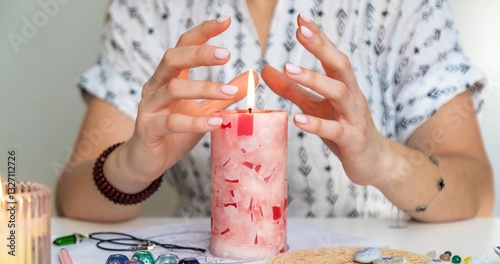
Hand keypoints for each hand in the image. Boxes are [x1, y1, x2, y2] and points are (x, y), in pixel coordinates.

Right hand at [124, 16, 248, 182]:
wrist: (146, 161)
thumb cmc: (174, 133)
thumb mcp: (203, 110)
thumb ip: (224, 95)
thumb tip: (252, 78)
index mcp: (169, 77)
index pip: (183, 46)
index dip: (202, 32)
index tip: (225, 21)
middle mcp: (156, 86)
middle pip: (173, 58)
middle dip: (199, 53)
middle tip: (226, 54)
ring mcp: (150, 106)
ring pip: (174, 88)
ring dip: (204, 88)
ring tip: (230, 93)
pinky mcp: (149, 129)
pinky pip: (172, 122)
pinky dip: (196, 122)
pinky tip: (217, 122)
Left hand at [262, 13, 388, 185]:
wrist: (373, 161)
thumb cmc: (343, 129)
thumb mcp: (315, 106)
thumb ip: (292, 89)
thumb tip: (265, 69)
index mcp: (343, 85)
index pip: (331, 55)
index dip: (318, 37)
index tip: (300, 19)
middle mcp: (352, 96)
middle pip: (339, 65)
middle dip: (320, 46)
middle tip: (299, 31)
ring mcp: (354, 117)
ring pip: (339, 93)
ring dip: (314, 79)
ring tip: (289, 68)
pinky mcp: (352, 139)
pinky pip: (335, 130)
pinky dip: (316, 123)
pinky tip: (297, 118)